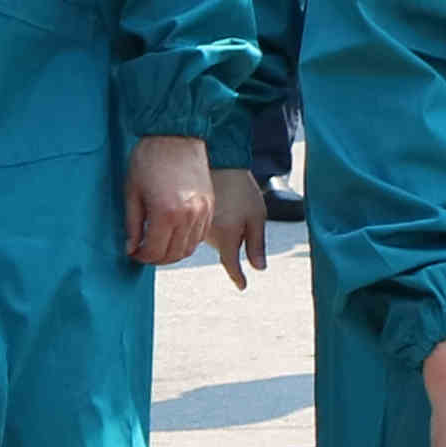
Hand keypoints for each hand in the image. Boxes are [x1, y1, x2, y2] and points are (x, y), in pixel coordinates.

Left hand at [123, 134, 213, 266]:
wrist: (175, 134)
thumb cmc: (149, 158)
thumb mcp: (132, 192)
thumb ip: (133, 224)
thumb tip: (132, 247)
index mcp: (165, 213)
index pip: (154, 251)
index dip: (141, 256)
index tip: (133, 253)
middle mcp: (188, 216)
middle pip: (174, 254)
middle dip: (156, 258)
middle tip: (144, 253)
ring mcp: (203, 211)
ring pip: (189, 247)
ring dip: (173, 253)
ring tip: (159, 246)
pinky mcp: (210, 205)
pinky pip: (200, 235)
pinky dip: (188, 241)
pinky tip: (175, 235)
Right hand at [206, 165, 270, 289]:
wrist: (216, 160)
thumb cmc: (240, 186)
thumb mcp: (257, 215)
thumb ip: (257, 244)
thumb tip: (259, 268)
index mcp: (227, 235)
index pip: (231, 265)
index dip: (238, 277)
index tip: (242, 286)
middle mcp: (207, 235)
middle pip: (222, 251)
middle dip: (232, 244)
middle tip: (240, 218)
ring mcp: (194, 226)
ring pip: (210, 241)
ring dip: (220, 233)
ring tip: (229, 207)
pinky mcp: (186, 216)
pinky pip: (200, 229)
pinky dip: (210, 223)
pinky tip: (218, 205)